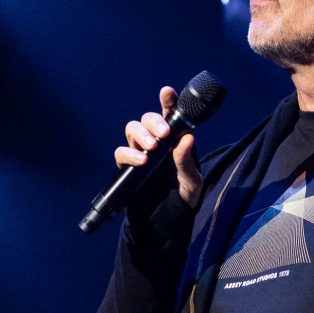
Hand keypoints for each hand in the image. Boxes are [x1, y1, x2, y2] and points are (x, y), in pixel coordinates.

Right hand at [116, 86, 203, 207]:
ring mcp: (140, 152)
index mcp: (174, 140)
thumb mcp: (192, 181)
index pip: (170, 115)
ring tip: (152, 148)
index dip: (168, 101)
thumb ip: (187, 161)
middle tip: (164, 134)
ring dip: (141, 134)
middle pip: (148, 118)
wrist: (166, 220)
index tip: (166, 93)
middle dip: (154, 121)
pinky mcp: (127, 166)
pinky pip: (121, 152)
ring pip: (132, 129)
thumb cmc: (183, 197)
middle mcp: (156, 141)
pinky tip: (141, 161)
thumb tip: (187, 138)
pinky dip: (129, 154)